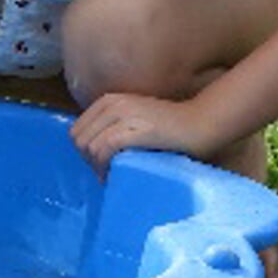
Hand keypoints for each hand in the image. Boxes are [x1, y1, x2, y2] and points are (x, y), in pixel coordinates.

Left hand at [70, 92, 221, 174]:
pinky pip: (105, 149)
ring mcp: (123, 115)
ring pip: (89, 145)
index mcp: (109, 101)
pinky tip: (113, 175)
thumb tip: (90, 151)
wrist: (200, 122)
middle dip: (87, 160)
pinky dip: (104, 166)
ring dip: (96, 166)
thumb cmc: (170, 125)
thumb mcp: (134, 118)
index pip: (77, 129)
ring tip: (109, 176)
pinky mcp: (135, 129)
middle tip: (102, 172)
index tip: (97, 164)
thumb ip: (112, 126)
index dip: (83, 150)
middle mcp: (113, 104)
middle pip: (79, 139)